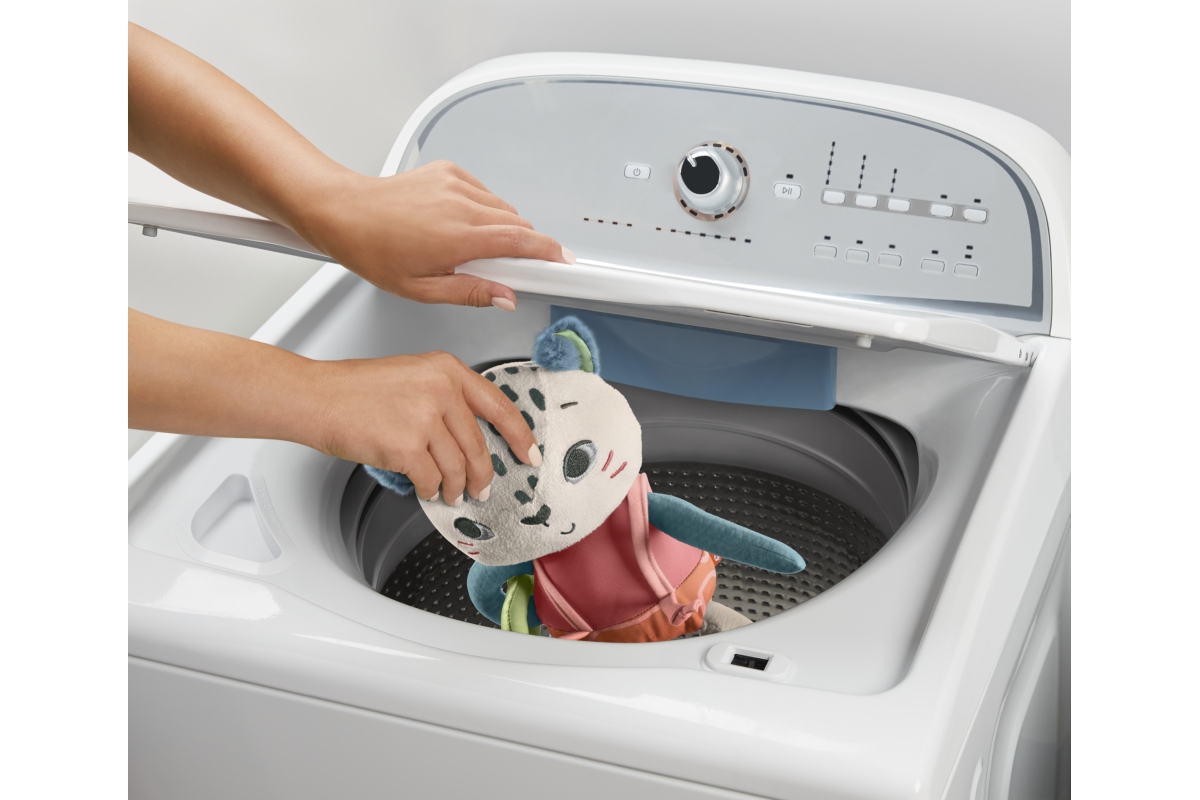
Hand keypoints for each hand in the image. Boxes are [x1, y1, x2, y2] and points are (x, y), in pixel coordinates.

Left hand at [292, 161, 573, 310]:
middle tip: (508, 268)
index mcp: (457, 237)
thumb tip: (504, 297)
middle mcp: (460, 205)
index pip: (521, 242)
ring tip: (473, 248)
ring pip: (502, 209)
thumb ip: (470, 293)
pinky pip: (484, 193)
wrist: (344, 211)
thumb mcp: (421, 289)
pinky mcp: (449, 171)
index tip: (564, 262)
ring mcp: (456, 183)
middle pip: (517, 224)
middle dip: (524, 246)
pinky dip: (483, 210)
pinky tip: (459, 225)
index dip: (549, 253)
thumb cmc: (372, 249)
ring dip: (501, 229)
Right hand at [307, 350, 540, 504]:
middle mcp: (440, 390)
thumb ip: (444, 398)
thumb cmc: (353, 389)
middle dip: (482, 474)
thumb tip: (468, 436)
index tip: (528, 453)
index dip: (519, 435)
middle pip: (478, 445)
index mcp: (446, 369)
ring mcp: (425, 418)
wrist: (316, 397)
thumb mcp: (411, 376)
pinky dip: (430, 489)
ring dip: (456, 487)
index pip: (498, 405)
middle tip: (482, 488)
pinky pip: (431, 479)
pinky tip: (426, 489)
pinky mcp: (407, 446)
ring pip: (457, 467)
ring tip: (451, 494)